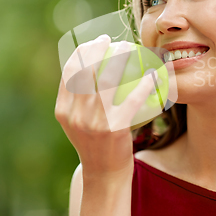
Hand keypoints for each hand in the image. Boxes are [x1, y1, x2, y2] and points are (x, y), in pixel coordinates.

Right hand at [55, 35, 155, 177]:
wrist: (104, 175)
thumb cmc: (95, 144)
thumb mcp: (78, 123)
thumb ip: (78, 101)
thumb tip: (88, 69)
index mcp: (63, 110)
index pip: (69, 72)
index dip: (82, 51)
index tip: (95, 42)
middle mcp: (75, 114)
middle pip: (86, 69)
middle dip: (97, 47)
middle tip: (112, 40)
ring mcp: (94, 121)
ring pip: (106, 78)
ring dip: (119, 57)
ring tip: (130, 49)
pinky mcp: (114, 129)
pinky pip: (131, 98)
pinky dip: (143, 83)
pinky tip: (151, 74)